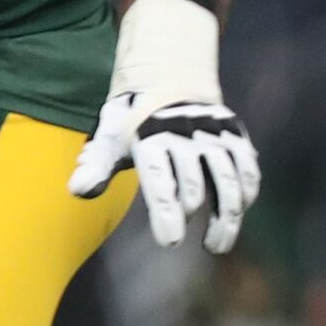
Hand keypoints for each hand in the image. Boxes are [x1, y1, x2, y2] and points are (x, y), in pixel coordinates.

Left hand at [68, 93, 260, 253]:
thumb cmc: (134, 122)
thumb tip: (77, 191)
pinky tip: (238, 213)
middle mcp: (185, 135)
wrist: (168, 81)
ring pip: (228, 181)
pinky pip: (248, 169)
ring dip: (227, 217)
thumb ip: (97, 166)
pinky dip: (246, 194)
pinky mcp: (236, 135)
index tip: (169, 242)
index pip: (159, 180)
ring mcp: (214, 134)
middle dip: (190, 216)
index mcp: (150, 136)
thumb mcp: (110, 138)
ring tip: (217, 245)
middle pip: (194, 185)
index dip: (165, 212)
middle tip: (188, 244)